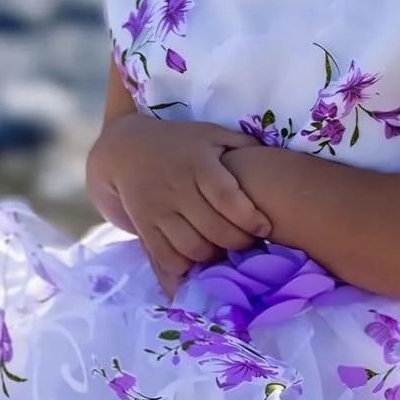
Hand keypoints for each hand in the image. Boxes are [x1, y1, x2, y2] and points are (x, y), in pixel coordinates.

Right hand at [86, 115, 271, 296]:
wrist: (126, 149)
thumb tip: (273, 157)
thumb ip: (242, 144)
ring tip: (223, 250)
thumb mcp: (210, 134)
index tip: (264, 228)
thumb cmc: (179, 143)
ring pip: (192, 248)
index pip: (228, 198)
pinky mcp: (144, 225)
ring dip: (213, 257)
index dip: (250, 219)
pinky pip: (166, 257)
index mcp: (198, 164)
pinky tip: (196, 258)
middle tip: (248, 243)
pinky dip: (185, 265)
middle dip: (238, 243)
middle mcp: (177, 188)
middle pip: (214, 230)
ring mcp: (158, 209)